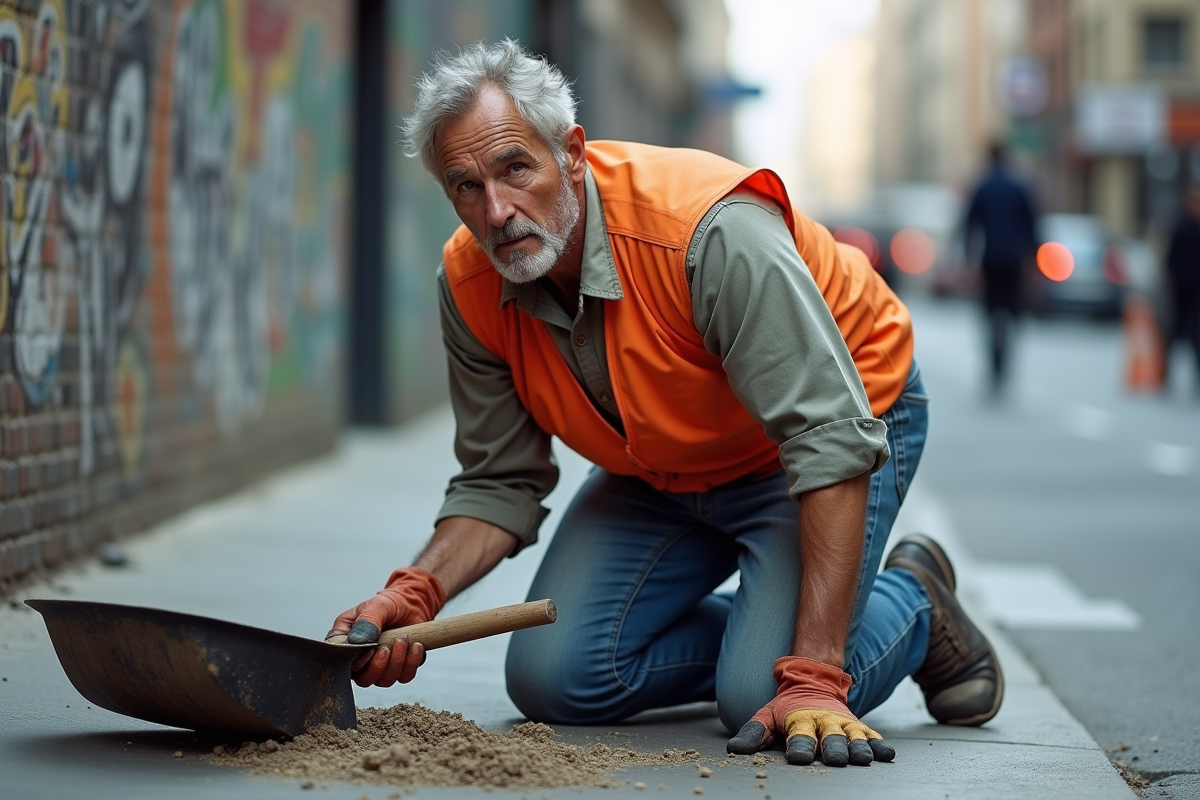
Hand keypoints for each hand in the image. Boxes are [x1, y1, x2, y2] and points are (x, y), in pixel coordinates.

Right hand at [326, 567, 445, 687]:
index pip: (343, 664)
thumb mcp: (376, 606)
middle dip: (378, 666)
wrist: (412, 603)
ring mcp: (380, 665)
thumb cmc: (389, 603)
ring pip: (384, 680)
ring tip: (402, 640)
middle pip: (363, 679)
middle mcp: (361, 658)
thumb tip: (358, 642)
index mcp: (346, 642)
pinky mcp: (400, 668)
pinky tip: (416, 646)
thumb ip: (367, 621)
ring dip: (396, 663)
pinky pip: (404, 676)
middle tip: (387, 648)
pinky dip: (411, 664)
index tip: (371, 650)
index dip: (357, 663)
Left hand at [727, 656, 895, 766]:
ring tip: (862, 759)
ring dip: (859, 749)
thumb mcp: (767, 716)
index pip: (800, 735)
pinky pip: (873, 736)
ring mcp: (845, 725)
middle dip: (833, 749)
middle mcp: (826, 722)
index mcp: (801, 720)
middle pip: (831, 738)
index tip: (799, 757)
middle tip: (834, 759)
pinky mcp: (860, 727)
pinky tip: (887, 754)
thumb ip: (753, 733)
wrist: (813, 680)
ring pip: (855, 738)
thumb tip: (734, 749)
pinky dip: (880, 745)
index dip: (799, 746)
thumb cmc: (787, 707)